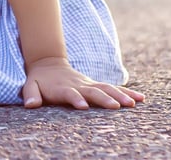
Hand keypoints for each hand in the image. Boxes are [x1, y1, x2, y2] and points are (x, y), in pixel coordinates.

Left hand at [22, 57, 144, 109]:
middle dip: (104, 99)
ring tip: (134, 103)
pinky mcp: (96, 85)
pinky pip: (113, 88)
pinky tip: (140, 98)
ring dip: (120, 95)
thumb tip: (30, 104)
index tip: (83, 106)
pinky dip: (127, 92)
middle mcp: (79, 85)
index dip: (76, 99)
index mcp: (63, 87)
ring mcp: (89, 84)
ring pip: (107, 89)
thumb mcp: (30, 85)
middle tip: (116, 107)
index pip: (70, 93)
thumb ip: (30, 94)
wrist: (48, 63)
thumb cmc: (38, 79)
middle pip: (93, 91)